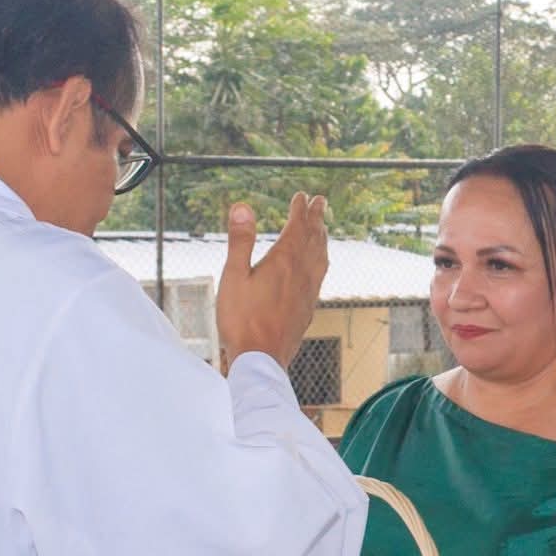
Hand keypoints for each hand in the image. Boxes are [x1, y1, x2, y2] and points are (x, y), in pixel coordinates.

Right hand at [215, 192, 328, 368]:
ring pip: (321, 257)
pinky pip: (320, 276)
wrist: (261, 359)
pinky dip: (321, 261)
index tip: (303, 195)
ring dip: (322, 238)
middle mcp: (302, 274)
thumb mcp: (233, 277)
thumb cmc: (242, 320)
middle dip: (317, 218)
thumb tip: (242, 207)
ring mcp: (308, 292)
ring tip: (322, 228)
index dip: (301, 209)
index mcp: (284, 262)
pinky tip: (318, 267)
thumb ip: (240, 241)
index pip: (298, 227)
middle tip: (321, 202)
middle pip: (314, 239)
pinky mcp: (307, 307)